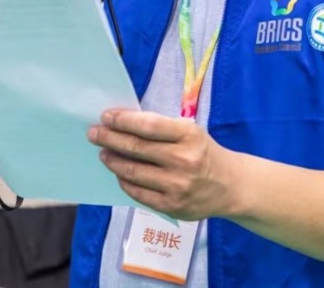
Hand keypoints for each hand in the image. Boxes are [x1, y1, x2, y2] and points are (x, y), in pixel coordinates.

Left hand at [88, 109, 240, 220]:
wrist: (230, 186)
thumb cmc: (203, 152)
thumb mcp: (190, 132)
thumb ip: (161, 129)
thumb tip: (122, 124)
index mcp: (189, 135)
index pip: (148, 125)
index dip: (123, 120)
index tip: (106, 117)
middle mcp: (183, 160)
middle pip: (136, 147)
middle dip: (110, 138)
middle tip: (94, 133)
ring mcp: (177, 186)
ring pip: (133, 171)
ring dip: (112, 160)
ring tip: (103, 152)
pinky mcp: (171, 206)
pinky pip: (138, 192)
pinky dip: (124, 180)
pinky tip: (119, 172)